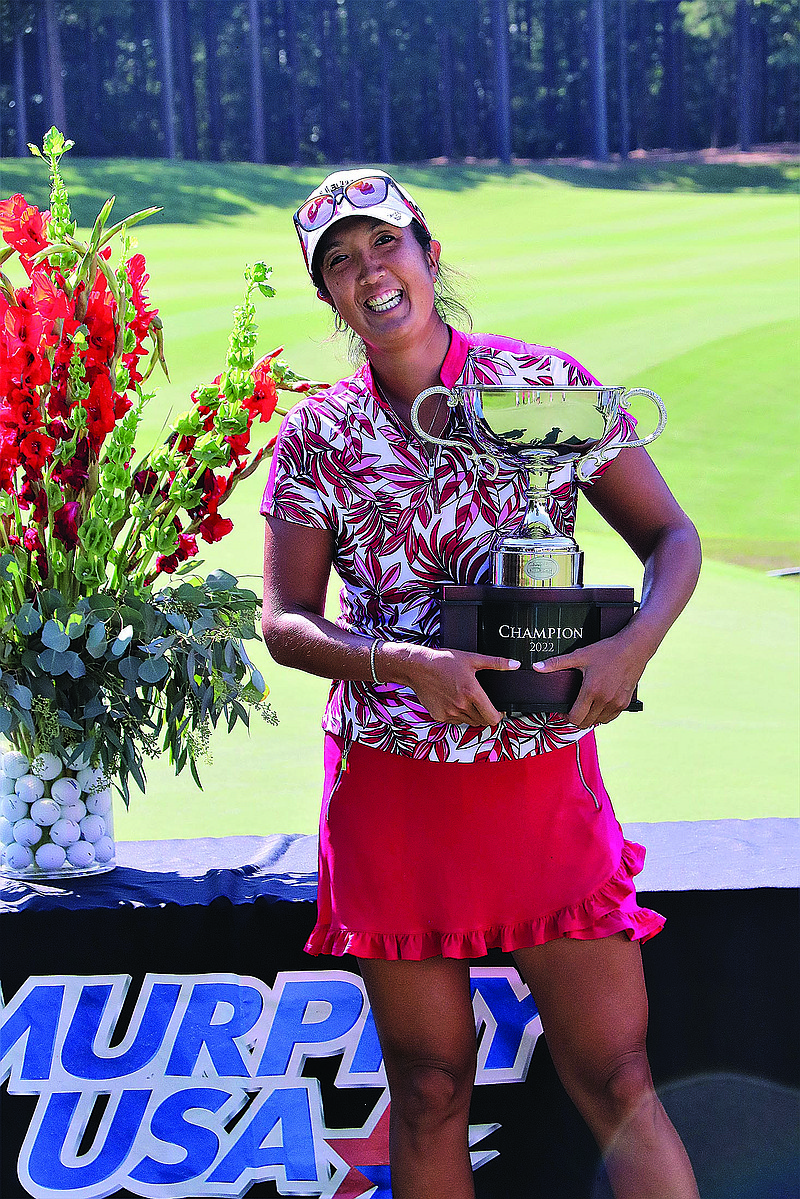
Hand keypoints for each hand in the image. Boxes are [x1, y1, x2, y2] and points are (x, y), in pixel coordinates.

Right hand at [382, 644, 519, 726]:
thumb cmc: (443, 661)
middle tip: (484, 704)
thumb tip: (515, 664)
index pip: (493, 718)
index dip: (499, 716)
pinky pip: (455, 721)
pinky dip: (458, 715)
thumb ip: (496, 663)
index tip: (499, 710)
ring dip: (473, 715)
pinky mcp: (439, 716)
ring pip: (469, 722)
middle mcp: (461, 705)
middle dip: (486, 715)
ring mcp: (449, 713)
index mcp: (472, 692)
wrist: (418, 667)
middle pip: (482, 721)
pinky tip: (455, 702)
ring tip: (468, 701)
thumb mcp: (472, 659)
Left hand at [531, 634, 649, 728]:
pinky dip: (603, 716)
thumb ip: (557, 663)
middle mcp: (604, 700)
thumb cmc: (607, 650)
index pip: (575, 717)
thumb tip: (536, 667)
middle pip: (585, 723)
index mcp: (591, 690)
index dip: (565, 717)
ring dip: (589, 718)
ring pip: (598, 722)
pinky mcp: (625, 702)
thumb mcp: (580, 655)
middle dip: (576, 719)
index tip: (563, 711)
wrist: (635, 647)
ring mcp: (617, 703)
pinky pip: (611, 717)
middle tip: (572, 710)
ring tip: (585, 708)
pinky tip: (598, 706)